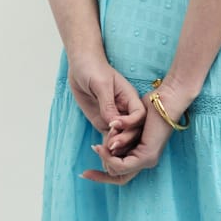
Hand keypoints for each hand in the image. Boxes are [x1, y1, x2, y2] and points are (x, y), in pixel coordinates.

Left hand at [67, 53, 145, 182]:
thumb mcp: (101, 84)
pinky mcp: (104, 122)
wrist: (81, 65)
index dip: (130, 124)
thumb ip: (107, 104)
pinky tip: (102, 156)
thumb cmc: (93, 68)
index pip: (139, 116)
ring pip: (122, 137)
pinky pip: (109, 138)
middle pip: (133, 130)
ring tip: (106, 155)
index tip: (114, 125)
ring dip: (116, 147)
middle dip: (124, 139)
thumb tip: (112, 123)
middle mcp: (125, 110)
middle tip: (111, 146)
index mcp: (130, 98)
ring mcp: (115, 117)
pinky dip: (106, 147)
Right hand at [84, 75, 196, 185]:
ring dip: (105, 159)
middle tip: (84, 174)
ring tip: (97, 146)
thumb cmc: (148, 107)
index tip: (85, 173)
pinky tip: (103, 146)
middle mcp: (146, 161)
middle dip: (100, 177)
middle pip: (119, 178)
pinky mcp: (147, 156)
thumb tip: (108, 146)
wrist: (164, 100)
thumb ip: (118, 137)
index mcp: (141, 154)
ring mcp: (148, 161)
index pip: (121, 173)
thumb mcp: (127, 126)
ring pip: (118, 171)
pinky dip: (110, 158)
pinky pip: (122, 165)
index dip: (102, 175)